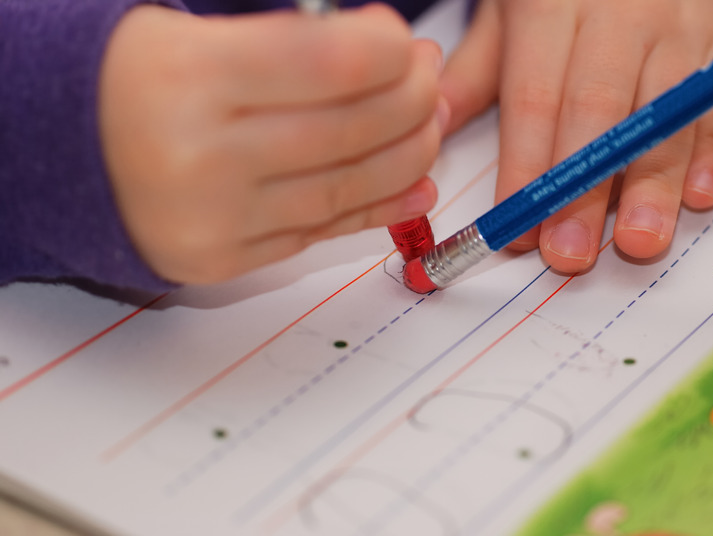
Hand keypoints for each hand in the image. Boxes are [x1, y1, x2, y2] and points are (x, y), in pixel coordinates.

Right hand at [100, 4, 447, 283]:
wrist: (72, 154)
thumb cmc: (141, 83)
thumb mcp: (201, 36)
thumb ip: (293, 47)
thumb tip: (389, 59)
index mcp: (190, 76)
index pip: (332, 63)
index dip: (390, 52)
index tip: (405, 45)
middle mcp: (201, 155)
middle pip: (349, 130)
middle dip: (412, 103)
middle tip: (430, 84)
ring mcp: (213, 219)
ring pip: (345, 188)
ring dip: (407, 158)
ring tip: (429, 130)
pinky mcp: (222, 260)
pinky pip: (319, 232)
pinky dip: (377, 209)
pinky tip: (414, 188)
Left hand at [440, 0, 712, 272]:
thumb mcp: (506, 15)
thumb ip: (472, 74)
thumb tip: (432, 130)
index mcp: (551, 7)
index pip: (535, 99)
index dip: (525, 169)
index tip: (514, 228)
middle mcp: (620, 14)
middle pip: (597, 113)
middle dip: (582, 192)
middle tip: (569, 254)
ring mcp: (680, 24)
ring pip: (666, 113)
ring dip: (652, 184)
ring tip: (638, 241)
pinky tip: (699, 198)